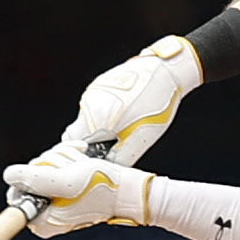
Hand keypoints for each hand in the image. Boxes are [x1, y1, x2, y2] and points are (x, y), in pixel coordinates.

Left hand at [6, 146, 155, 236]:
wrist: (128, 188)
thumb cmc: (102, 188)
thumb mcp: (66, 181)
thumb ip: (34, 179)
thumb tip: (9, 175)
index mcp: (42, 220)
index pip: (17, 194)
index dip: (30, 176)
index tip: (50, 172)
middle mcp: (45, 213)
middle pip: (30, 176)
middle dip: (52, 163)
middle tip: (72, 167)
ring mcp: (54, 200)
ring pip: (43, 166)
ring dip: (63, 158)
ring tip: (80, 164)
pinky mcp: (63, 188)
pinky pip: (54, 165)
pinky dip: (67, 158)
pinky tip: (81, 159)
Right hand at [66, 37, 200, 168]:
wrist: (167, 69)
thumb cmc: (158, 102)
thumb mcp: (142, 138)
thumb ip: (121, 157)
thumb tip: (110, 169)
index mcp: (96, 117)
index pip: (73, 145)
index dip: (83, 157)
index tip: (96, 162)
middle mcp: (89, 103)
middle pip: (77, 134)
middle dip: (90, 145)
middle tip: (111, 150)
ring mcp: (93, 92)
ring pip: (87, 120)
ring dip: (99, 130)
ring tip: (123, 130)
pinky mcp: (100, 86)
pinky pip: (95, 108)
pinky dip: (104, 117)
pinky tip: (124, 116)